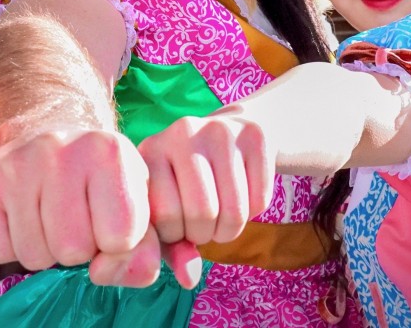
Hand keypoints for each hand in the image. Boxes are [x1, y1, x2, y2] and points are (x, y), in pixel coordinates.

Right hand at [0, 128, 150, 271]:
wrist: (51, 145)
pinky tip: (22, 217)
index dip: (116, 243)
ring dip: (45, 250)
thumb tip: (102, 274)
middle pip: (73, 250)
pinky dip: (12, 248)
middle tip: (75, 218)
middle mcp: (61, 147)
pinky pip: (0, 251)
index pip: (122, 237)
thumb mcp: (136, 209)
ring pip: (35, 256)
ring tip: (49, 216)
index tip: (108, 217)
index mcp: (110, 149)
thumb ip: (142, 252)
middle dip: (78, 249)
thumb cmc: (100, 185)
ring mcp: (17, 162)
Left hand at [137, 113, 272, 247]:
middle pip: (202, 213)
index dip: (177, 235)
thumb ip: (171, 249)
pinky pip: (259, 200)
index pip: (166, 217)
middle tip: (204, 223)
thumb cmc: (190, 183)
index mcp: (151, 151)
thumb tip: (189, 279)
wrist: (230, 133)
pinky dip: (253, 211)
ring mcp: (219, 131)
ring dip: (230, 229)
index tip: (179, 225)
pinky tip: (242, 192)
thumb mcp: (171, 210)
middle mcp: (181, 133)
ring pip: (234, 211)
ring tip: (221, 215)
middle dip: (206, 234)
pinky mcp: (255, 134)